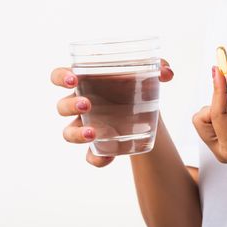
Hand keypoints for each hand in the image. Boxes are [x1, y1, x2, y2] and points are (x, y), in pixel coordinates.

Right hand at [51, 59, 173, 166]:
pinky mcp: (99, 144)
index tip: (73, 79)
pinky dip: (96, 159)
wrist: (145, 108)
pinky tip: (108, 158)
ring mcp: (87, 125)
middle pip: (62, 107)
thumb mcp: (147, 73)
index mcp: (86, 81)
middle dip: (70, 106)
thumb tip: (167, 73)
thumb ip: (159, 67)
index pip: (60, 76)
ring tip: (94, 133)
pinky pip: (90, 156)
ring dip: (77, 134)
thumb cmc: (136, 83)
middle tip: (87, 105)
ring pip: (68, 133)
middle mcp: (81, 103)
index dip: (60, 77)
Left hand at [192, 62, 226, 166]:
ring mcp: (222, 147)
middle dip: (217, 105)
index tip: (218, 70)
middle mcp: (223, 151)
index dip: (218, 89)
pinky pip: (213, 119)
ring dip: (222, 109)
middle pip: (202, 118)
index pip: (216, 113)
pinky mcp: (223, 141)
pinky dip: (226, 113)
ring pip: (205, 118)